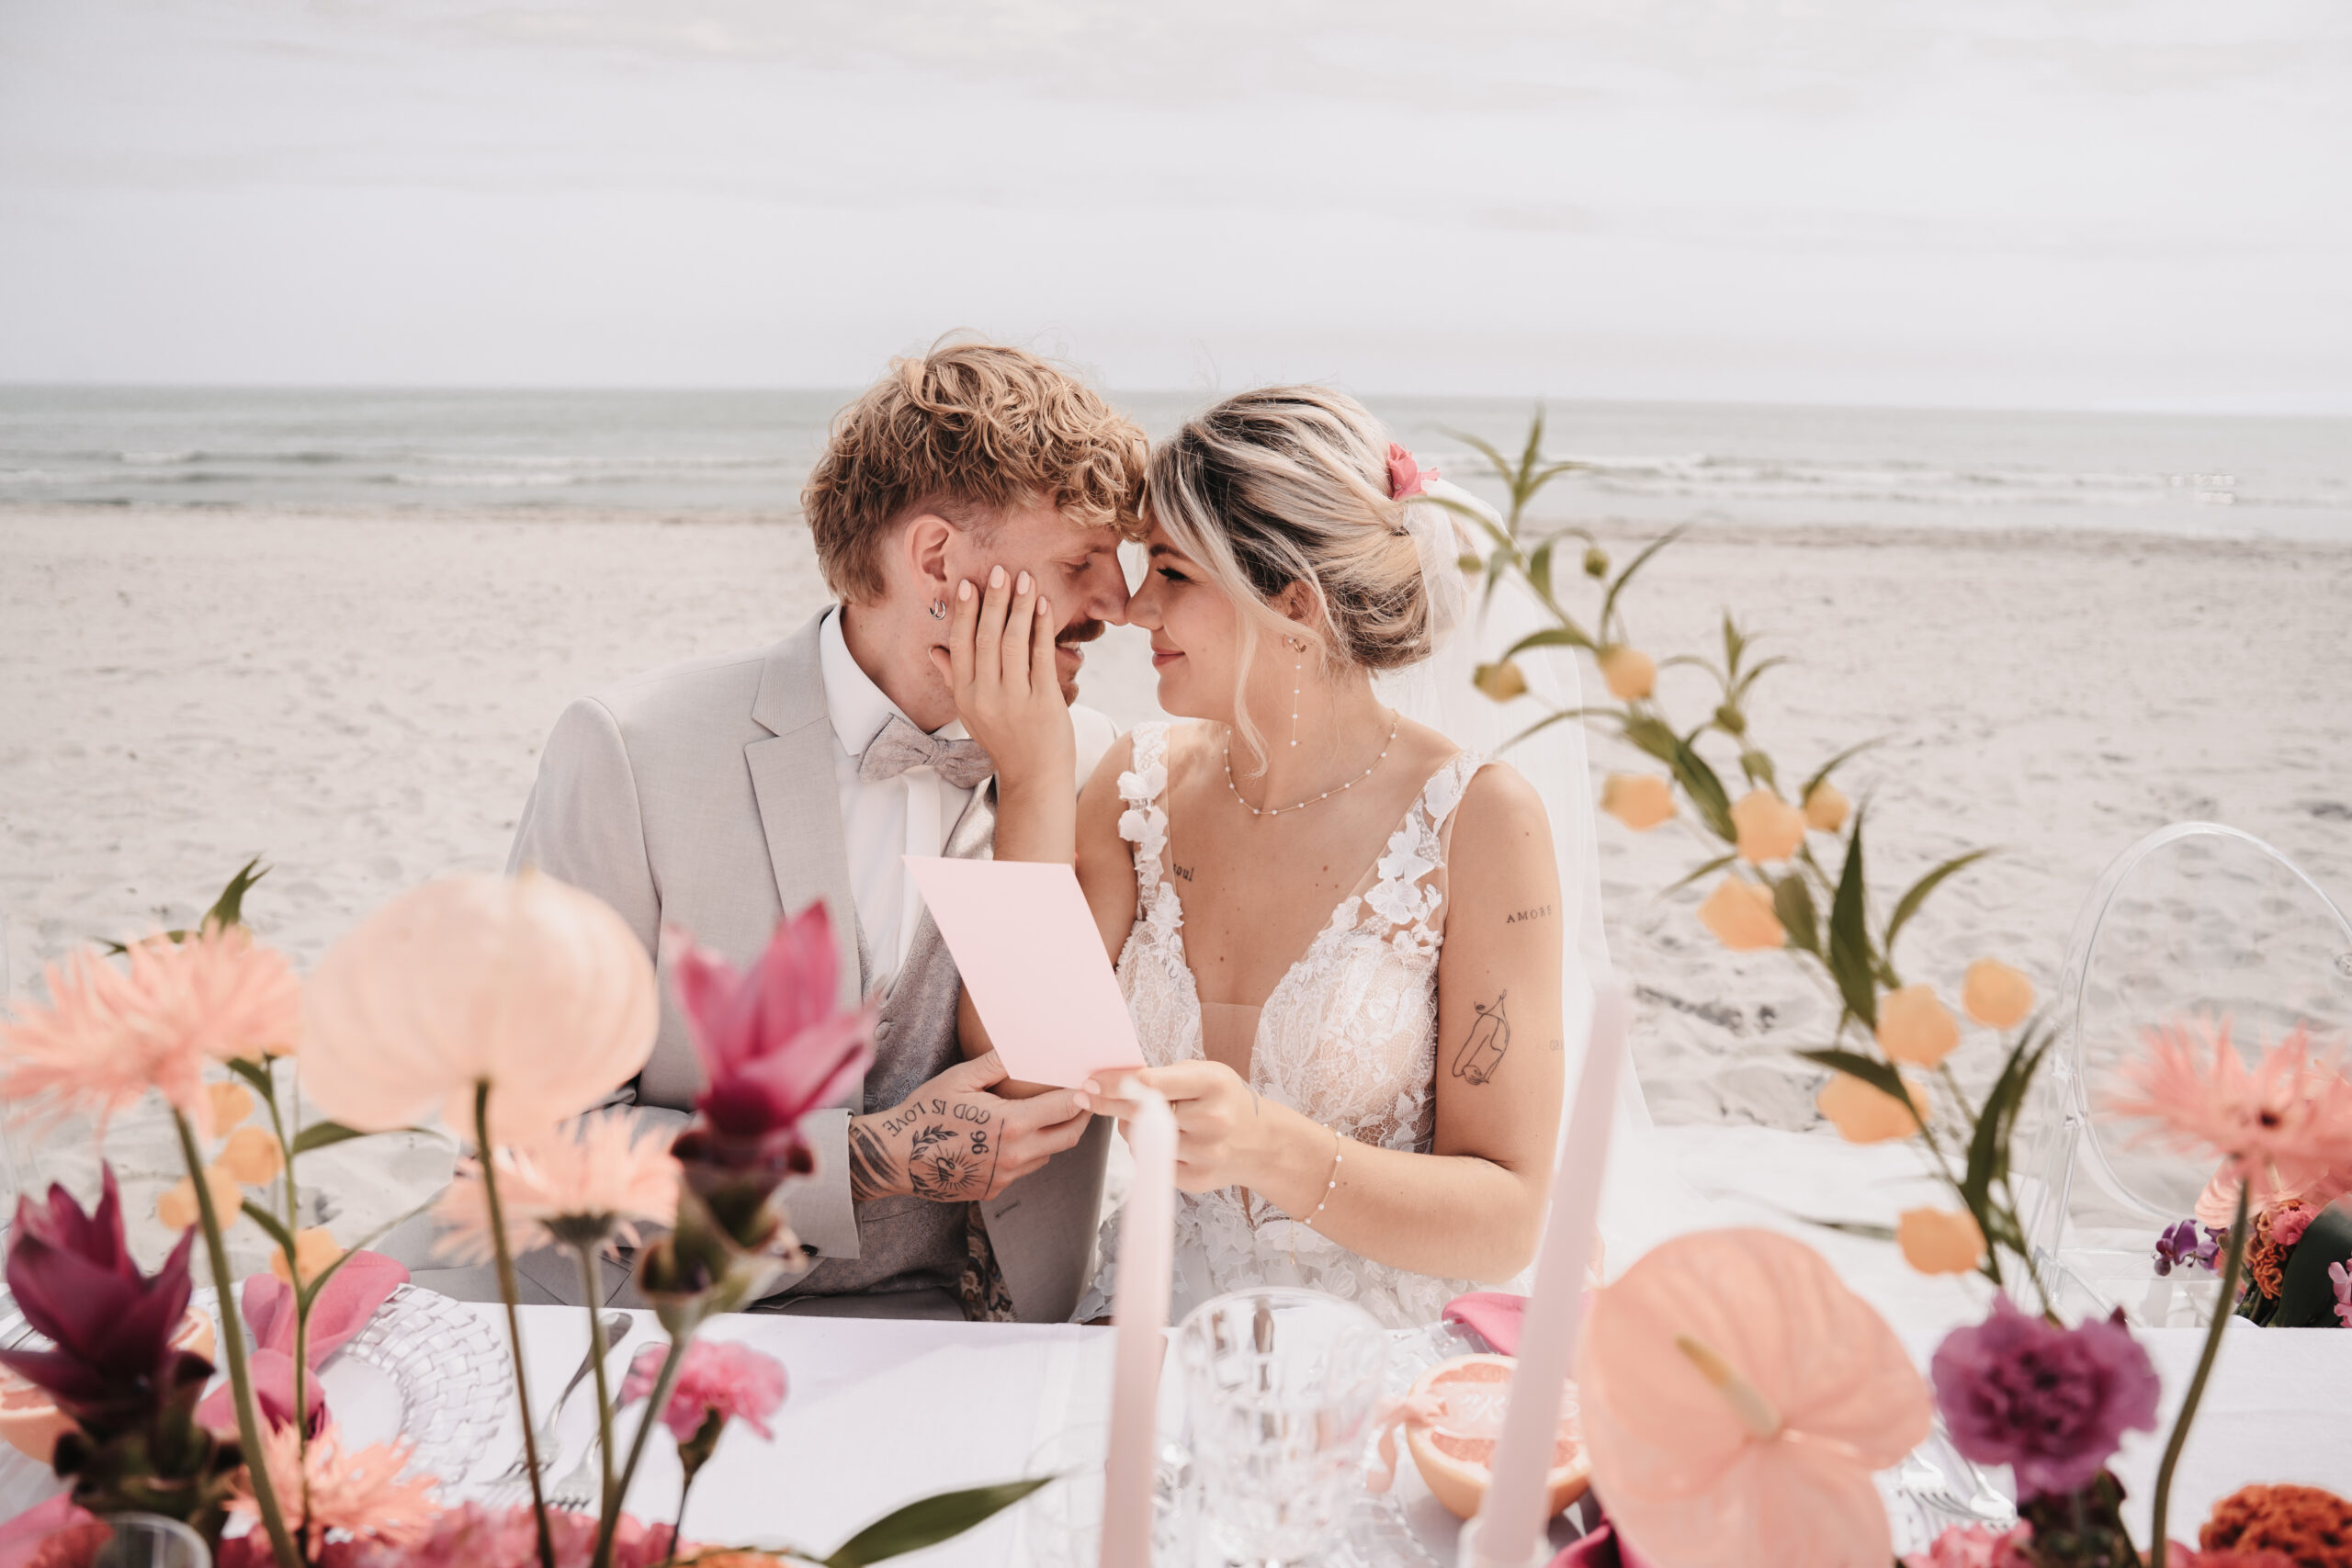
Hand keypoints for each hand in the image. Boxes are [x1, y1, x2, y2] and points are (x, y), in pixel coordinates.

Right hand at [846, 1051, 1092, 1203]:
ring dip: (1053, 1136)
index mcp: (1013, 1124)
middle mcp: (1016, 1155)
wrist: (895, 1157)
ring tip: (1049, 1115)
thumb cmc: (926, 1113)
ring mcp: (1005, 1177)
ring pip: (1048, 1155)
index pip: (1067, 1108)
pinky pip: (1024, 1170)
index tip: (1090, 1082)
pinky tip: (1015, 1137)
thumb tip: (1026, 1046)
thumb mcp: (960, 1078)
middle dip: (1081, 1117)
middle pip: (1068, 1137)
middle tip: (1083, 1100)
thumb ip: (998, 1063)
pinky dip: (1028, 1153)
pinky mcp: (993, 1190)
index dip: (1083, 1093)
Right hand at [929, 564, 1074, 797]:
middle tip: (1000, 571)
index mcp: (965, 696)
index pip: (960, 644)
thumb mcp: (971, 713)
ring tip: (1026, 579)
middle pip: (986, 638)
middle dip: (994, 600)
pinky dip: (1043, 627)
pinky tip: (1045, 605)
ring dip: (1020, 606)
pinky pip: (1041, 656)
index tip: (968, 583)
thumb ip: (954, 678)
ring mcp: (1015, 699)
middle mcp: (986, 696)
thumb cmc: (1004, 740)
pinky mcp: (1044, 701)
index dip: (964, 611)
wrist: (1035, 777)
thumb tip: (934, 649)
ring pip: (1014, 642)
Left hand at [1085, 1061, 1286, 1195]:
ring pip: (1142, 1141)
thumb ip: (1164, 1078)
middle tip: (1088, 1096)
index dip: (1115, 1084)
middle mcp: (1212, 1119)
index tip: (1090, 1082)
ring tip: (1146, 1119)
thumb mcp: (1204, 1074)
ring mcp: (1206, 1153)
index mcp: (1214, 1084)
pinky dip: (1148, 1151)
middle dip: (1110, 1104)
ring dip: (1131, 1129)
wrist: (1261, 1142)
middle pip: (1142, 1115)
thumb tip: (1111, 1083)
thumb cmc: (1224, 1100)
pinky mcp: (1198, 1180)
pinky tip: (1164, 1141)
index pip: (1152, 1085)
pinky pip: (1152, 1164)